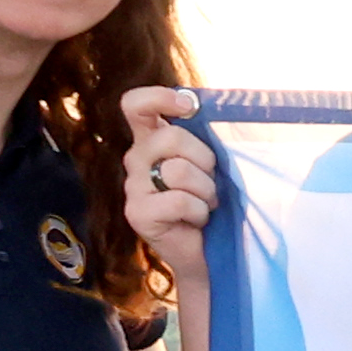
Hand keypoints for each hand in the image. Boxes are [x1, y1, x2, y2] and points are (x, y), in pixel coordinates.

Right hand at [121, 84, 215, 282]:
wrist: (208, 252)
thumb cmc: (214, 201)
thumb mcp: (211, 164)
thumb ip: (205, 138)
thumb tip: (218, 113)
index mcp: (152, 139)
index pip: (136, 105)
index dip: (159, 98)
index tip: (188, 106)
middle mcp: (136, 159)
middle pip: (171, 137)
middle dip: (205, 159)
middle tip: (212, 183)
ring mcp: (133, 187)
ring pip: (178, 170)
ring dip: (206, 190)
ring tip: (206, 204)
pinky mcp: (137, 213)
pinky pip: (178, 201)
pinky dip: (199, 212)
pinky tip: (197, 221)